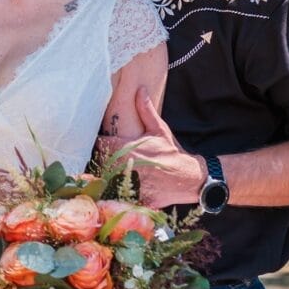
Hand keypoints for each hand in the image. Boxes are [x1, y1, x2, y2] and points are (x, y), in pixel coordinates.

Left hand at [99, 88, 205, 208]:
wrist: (189, 177)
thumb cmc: (172, 152)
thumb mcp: (159, 129)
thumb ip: (146, 110)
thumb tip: (140, 90)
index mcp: (128, 147)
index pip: (101, 144)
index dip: (99, 145)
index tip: (101, 146)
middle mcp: (126, 165)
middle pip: (101, 164)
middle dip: (101, 163)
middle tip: (106, 163)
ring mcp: (131, 183)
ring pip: (107, 182)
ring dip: (106, 180)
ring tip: (112, 178)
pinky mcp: (137, 199)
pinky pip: (119, 198)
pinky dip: (117, 197)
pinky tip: (120, 193)